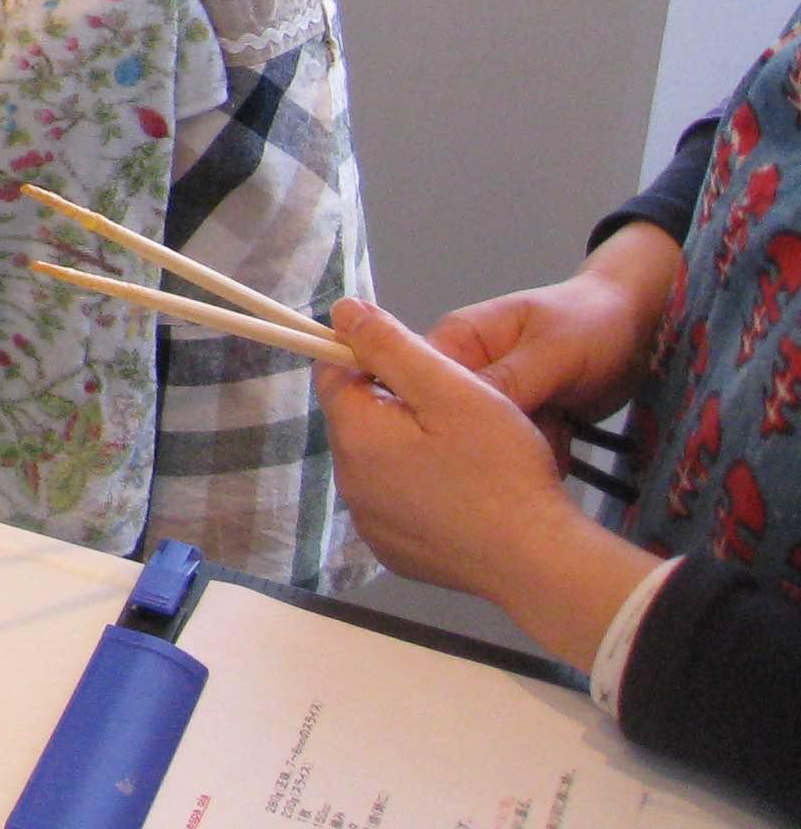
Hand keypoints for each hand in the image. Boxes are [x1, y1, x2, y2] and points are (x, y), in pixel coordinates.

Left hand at [318, 297, 671, 670]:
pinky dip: (417, 488)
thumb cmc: (501, 469)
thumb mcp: (450, 389)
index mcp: (354, 436)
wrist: (540, 564)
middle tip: (455, 407)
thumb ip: (391, 345)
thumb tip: (343, 311)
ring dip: (405, 445)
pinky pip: (393, 502)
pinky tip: (461, 490)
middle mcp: (348, 483)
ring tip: (464, 448)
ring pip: (376, 461)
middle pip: (356, 419)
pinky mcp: (395, 553)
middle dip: (394, 403)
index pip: (334, 374)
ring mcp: (370, 524)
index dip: (370, 355)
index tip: (417, 361)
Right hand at [428, 223, 682, 457]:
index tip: (464, 452)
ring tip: (551, 452)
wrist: (637, 325)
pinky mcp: (521, 418)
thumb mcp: (552, 350)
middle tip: (529, 450)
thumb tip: (464, 416)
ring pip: (485, 442)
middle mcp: (468, 370)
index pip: (421, 385)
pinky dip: (536, 458)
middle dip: (488, 443)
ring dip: (519, 454)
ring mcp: (495, 397)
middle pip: (451, 420)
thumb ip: (510, 380)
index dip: (433, 420)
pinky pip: (513, 448)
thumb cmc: (591, 322)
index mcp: (458, 339)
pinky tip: (559, 457)